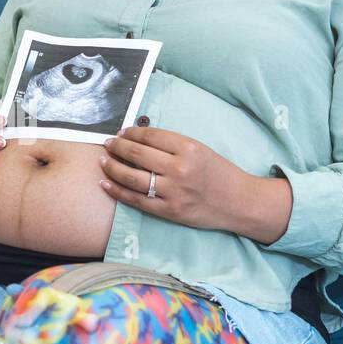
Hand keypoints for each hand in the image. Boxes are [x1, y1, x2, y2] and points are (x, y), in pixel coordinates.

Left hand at [98, 125, 249, 232]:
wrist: (239, 202)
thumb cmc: (220, 174)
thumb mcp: (200, 150)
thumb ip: (173, 145)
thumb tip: (139, 138)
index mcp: (189, 148)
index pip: (150, 136)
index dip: (131, 133)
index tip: (122, 132)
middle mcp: (179, 169)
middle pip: (137, 154)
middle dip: (117, 147)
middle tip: (108, 143)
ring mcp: (173, 192)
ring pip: (131, 177)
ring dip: (112, 167)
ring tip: (103, 161)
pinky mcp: (169, 211)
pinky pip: (136, 200)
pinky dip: (117, 191)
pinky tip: (106, 184)